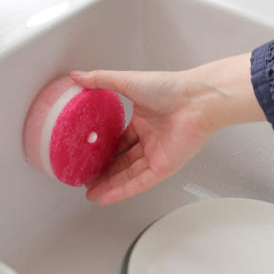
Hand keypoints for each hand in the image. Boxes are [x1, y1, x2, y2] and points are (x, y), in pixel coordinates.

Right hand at [71, 53, 264, 204]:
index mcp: (143, 121)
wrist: (195, 99)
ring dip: (110, 185)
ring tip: (90, 193)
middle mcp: (150, 139)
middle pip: (122, 160)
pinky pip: (141, 182)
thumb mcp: (127, 81)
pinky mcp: (165, 166)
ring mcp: (157, 154)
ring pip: (129, 174)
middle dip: (104, 171)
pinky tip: (107, 198)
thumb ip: (101, 80)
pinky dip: (123, 191)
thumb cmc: (168, 88)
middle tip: (86, 178)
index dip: (104, 150)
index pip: (120, 140)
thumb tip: (78, 76)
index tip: (88, 156)